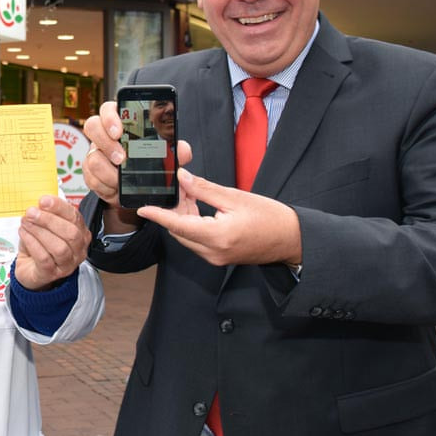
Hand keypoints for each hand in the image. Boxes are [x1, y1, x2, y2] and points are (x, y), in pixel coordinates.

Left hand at [13, 195, 90, 289]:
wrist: (30, 269)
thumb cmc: (39, 246)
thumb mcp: (44, 226)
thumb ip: (45, 213)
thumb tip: (38, 201)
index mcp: (80, 232)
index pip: (75, 217)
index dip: (59, 207)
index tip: (43, 200)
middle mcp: (78, 249)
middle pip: (71, 233)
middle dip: (49, 220)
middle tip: (31, 212)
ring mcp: (67, 264)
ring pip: (59, 247)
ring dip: (39, 232)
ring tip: (26, 223)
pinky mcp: (52, 273)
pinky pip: (44, 258)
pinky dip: (32, 243)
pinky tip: (24, 234)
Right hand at [84, 102, 193, 232]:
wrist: (136, 190)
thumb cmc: (149, 165)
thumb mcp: (164, 158)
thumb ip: (174, 151)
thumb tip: (183, 149)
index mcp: (121, 124)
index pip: (109, 108)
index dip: (110, 117)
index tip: (119, 131)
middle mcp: (104, 136)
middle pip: (92, 126)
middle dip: (106, 143)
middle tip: (121, 157)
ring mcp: (94, 153)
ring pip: (91, 156)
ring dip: (107, 170)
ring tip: (121, 179)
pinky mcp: (90, 173)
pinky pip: (91, 178)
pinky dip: (105, 185)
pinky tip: (116, 188)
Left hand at [136, 169, 302, 267]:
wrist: (293, 240)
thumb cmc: (271, 218)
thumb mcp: (236, 198)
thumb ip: (205, 189)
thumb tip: (182, 178)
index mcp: (217, 237)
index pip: (177, 226)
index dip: (158, 216)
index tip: (142, 208)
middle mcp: (212, 252)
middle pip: (179, 231)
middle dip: (174, 210)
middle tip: (177, 187)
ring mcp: (215, 258)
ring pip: (187, 236)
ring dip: (183, 217)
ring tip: (190, 193)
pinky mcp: (219, 258)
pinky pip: (197, 241)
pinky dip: (193, 225)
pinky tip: (198, 207)